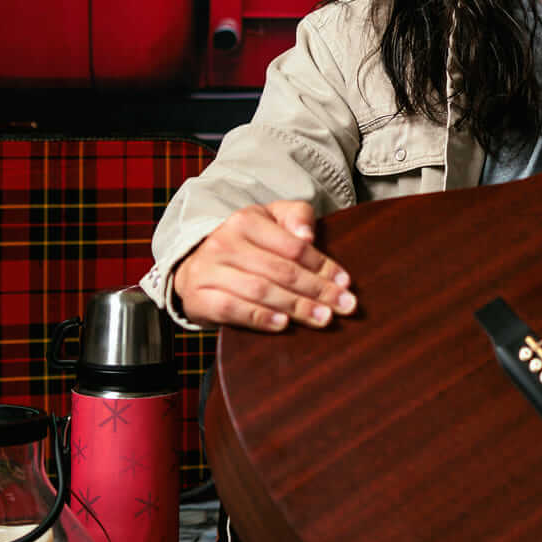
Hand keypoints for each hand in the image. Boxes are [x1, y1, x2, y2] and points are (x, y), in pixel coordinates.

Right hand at [171, 200, 355, 332]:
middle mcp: (224, 243)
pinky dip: (260, 318)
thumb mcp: (270, 220)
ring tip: (323, 318)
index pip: (292, 246)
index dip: (322, 265)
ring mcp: (208, 271)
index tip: (346, 282)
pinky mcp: (198, 298)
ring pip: (260, 290)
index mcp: (245, 220)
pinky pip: (232, 309)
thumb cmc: (245, 245)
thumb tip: (308, 236)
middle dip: (317, 290)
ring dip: (296, 307)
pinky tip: (283, 324)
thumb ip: (296, 217)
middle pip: (280, 270)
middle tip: (344, 306)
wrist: (195, 268)